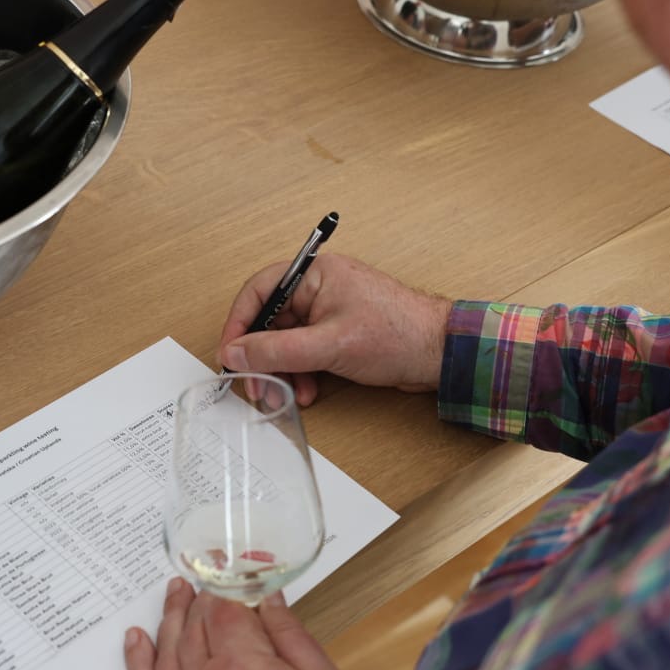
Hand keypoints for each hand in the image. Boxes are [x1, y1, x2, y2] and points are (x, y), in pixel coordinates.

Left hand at [125, 580, 369, 669]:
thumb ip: (291, 636)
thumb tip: (269, 600)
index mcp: (243, 665)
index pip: (223, 606)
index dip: (226, 582)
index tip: (233, 566)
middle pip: (193, 625)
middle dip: (199, 595)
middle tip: (205, 574)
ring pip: (168, 651)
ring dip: (169, 617)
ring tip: (173, 592)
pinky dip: (138, 662)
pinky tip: (136, 642)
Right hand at [218, 253, 451, 405]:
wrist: (440, 353)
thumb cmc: (397, 334)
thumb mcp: (329, 345)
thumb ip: (277, 350)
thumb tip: (236, 353)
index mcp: (314, 274)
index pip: (259, 292)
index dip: (239, 325)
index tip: (229, 355)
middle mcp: (319, 288)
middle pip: (271, 321)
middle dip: (262, 358)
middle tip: (256, 386)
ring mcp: (330, 311)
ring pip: (287, 341)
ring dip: (282, 370)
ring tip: (285, 396)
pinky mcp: (340, 333)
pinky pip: (306, 352)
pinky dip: (302, 373)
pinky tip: (307, 391)